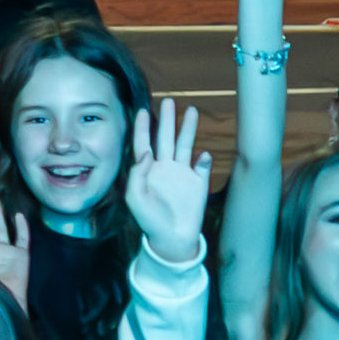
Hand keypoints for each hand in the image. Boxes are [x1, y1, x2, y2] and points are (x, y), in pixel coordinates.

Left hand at [120, 96, 209, 267]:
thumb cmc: (149, 220)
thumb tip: (146, 151)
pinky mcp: (198, 183)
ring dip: (187, 129)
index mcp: (147, 170)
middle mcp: (164, 168)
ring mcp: (182, 174)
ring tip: (191, 111)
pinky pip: (202, 167)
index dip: (142, 127)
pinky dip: (204, 160)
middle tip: (169, 101)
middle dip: (167, 119)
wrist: (171, 238)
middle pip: (165, 138)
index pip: (143, 143)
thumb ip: (137, 173)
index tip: (142, 110)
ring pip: (185, 145)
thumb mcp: (135, 198)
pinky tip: (203, 154)